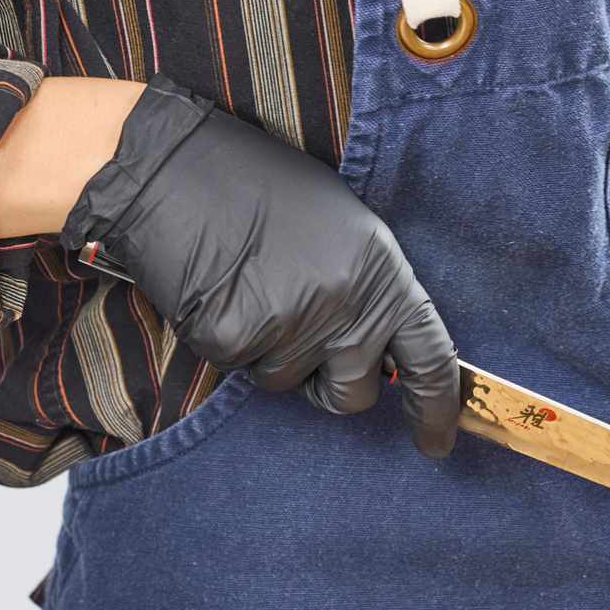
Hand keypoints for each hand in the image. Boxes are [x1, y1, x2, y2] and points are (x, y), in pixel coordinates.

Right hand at [59, 75, 457, 455]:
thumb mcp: (345, 228)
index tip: (436, 443)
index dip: (437, 409)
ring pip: (290, 383)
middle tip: (301, 339)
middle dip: (331, 385)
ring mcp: (292, 326)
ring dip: (273, 354)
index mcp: (383, 274)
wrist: (173, 165)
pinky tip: (221, 291)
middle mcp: (347, 306)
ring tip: (252, 288)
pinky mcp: (237, 339)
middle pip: (355, 395)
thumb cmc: (260, 189)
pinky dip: (231, 341)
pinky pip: (242, 368)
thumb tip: (384, 351)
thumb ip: (372, 290)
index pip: (432, 359)